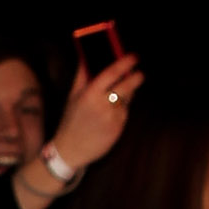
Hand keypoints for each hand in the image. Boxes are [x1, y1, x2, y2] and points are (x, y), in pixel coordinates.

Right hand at [48, 55, 143, 178]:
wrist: (70, 152)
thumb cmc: (71, 122)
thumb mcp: (73, 97)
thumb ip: (82, 76)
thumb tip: (86, 56)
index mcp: (90, 94)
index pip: (112, 72)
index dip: (125, 62)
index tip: (134, 57)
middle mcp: (102, 105)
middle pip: (127, 85)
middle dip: (136, 78)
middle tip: (139, 74)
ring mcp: (111, 117)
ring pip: (127, 99)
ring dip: (127, 95)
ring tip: (114, 101)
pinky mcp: (117, 129)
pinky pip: (124, 113)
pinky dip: (121, 111)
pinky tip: (110, 118)